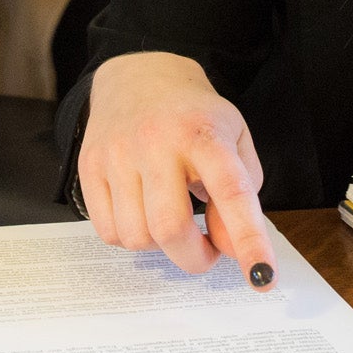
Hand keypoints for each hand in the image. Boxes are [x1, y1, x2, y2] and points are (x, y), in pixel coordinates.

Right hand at [79, 51, 275, 286]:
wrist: (139, 76)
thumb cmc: (194, 117)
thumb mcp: (234, 142)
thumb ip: (242, 196)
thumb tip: (229, 248)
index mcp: (203, 133)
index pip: (231, 192)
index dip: (249, 239)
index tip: (262, 276)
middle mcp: (157, 142)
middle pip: (171, 228)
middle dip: (195, 257)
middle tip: (206, 250)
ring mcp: (118, 154)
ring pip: (136, 237)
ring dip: (161, 247)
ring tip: (171, 220)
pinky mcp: (90, 166)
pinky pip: (108, 232)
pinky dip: (130, 238)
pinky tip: (142, 214)